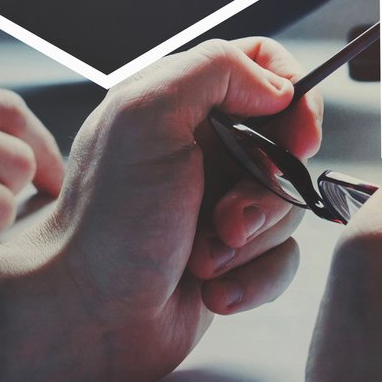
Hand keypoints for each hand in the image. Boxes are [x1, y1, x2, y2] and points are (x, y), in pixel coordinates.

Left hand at [0, 38, 323, 381]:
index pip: (264, 64)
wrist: (85, 316)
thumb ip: (215, 70)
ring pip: (289, 207)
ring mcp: (220, 204)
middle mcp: (204, 149)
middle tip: (227, 217)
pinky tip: (213, 292)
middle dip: (269, 189)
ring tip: (203, 259)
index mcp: (183, 104)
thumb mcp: (147, 117)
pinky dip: (254, 279)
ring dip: (252, 240)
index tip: (296, 139)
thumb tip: (278, 86)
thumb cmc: (107, 221)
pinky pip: (282, 260)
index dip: (294, 97)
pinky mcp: (233, 258)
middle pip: (288, 145)